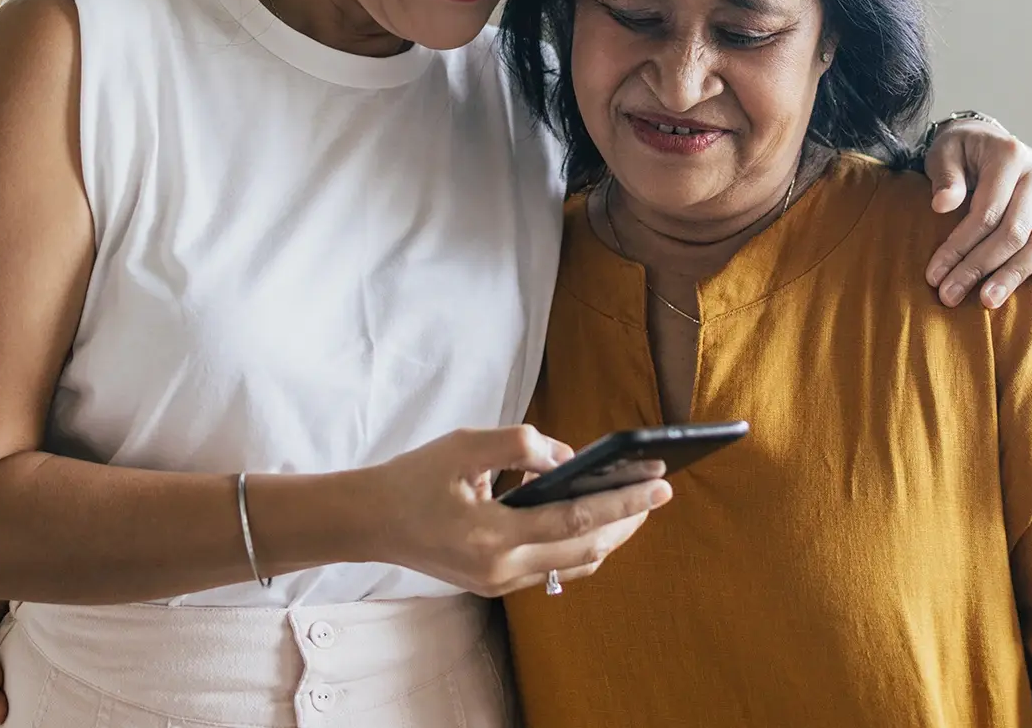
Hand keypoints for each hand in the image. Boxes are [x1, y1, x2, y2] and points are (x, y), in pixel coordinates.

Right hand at [365, 425, 669, 596]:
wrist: (370, 521)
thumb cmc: (413, 478)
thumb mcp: (464, 446)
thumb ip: (521, 445)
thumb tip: (568, 459)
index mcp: (492, 536)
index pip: (576, 522)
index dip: (623, 502)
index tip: (661, 484)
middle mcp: (502, 570)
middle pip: (586, 551)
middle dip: (627, 521)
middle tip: (656, 491)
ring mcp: (499, 584)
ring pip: (574, 565)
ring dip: (608, 535)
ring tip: (632, 503)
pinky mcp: (495, 585)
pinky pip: (553, 568)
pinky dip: (579, 544)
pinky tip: (590, 519)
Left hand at [923, 121, 1031, 308]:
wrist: (987, 141)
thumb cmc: (961, 151)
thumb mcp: (944, 153)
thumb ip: (945, 177)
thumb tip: (942, 205)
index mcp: (1010, 155)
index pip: (986, 212)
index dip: (959, 246)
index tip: (934, 275)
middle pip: (1014, 231)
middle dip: (980, 267)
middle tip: (951, 296)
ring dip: (1014, 274)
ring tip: (987, 301)